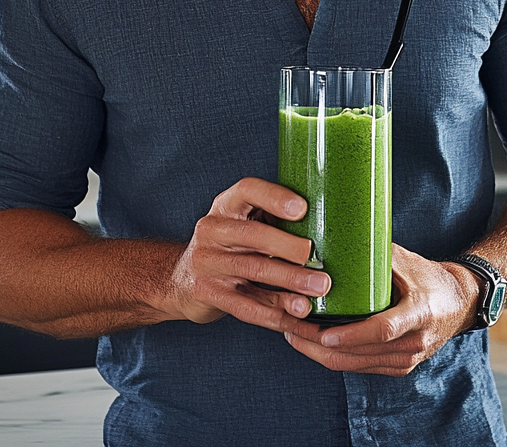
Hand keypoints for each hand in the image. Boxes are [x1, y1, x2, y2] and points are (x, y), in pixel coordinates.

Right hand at [169, 177, 331, 330]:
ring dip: (289, 280)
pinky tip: (298, 316)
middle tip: (315, 256)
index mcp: (226, 205)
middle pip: (252, 234)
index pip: (247, 190)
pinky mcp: (208, 294)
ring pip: (252, 270)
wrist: (180, 279)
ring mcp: (207, 262)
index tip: (302, 209)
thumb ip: (272, 221)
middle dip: (287, 246)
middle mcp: (212, 229)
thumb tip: (326, 226)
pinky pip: (246, 306)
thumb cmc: (229, 246)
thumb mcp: (243, 223)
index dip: (274, 197)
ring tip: (318, 288)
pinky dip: (276, 313)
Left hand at [281, 243, 478, 375]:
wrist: (459, 304)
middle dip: (319, 345)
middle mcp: (413, 342)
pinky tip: (313, 343)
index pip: (382, 330)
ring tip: (292, 333)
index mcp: (418, 313)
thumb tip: (335, 236)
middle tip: (290, 328)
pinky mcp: (398, 367)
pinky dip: (335, 357)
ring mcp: (406, 359)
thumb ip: (374, 255)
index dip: (351, 335)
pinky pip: (360, 367)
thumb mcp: (406, 261)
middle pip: (360, 354)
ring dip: (320, 353)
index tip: (323, 333)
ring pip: (354, 365)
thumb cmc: (430, 277)